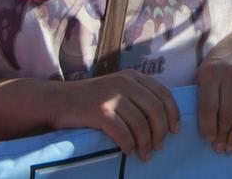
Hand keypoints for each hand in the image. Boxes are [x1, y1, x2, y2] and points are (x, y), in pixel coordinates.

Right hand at [51, 71, 179, 160]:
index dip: (173, 114)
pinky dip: (129, 144)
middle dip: (161, 131)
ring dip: (145, 143)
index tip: (175, 130)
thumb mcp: (116, 88)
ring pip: (140, 123)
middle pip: (156, 109)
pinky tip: (128, 151)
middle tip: (159, 146)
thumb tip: (161, 118)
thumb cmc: (88, 98)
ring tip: (145, 155)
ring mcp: (112, 96)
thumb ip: (136, 95)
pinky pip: (122, 132)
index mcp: (133, 76)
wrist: (56, 100)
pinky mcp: (99, 111)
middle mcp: (125, 83)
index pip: (164, 94)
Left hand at [195, 39, 231, 154]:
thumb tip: (197, 127)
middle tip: (221, 148)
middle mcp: (231, 72)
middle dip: (223, 134)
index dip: (208, 127)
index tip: (209, 140)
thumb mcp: (203, 72)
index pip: (208, 107)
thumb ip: (200, 95)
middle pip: (227, 112)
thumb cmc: (219, 65)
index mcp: (210, 72)